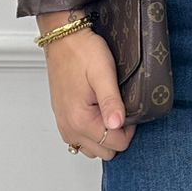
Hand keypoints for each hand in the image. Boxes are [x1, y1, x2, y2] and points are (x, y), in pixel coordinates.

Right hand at [40, 23, 136, 157]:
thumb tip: (117, 125)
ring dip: (104, 136)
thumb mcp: (103, 73)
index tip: (126, 108)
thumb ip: (111, 101)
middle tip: (118, 109)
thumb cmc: (82, 51)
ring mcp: (64, 125)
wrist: (63, 39)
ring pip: (93, 149)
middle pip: (105, 151)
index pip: (116, 145)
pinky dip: (92, 133)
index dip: (128, 129)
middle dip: (116, 134)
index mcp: (80, 120)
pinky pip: (81, 140)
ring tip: (107, 111)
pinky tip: (97, 114)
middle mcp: (69, 127)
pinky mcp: (63, 119)